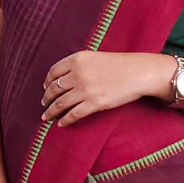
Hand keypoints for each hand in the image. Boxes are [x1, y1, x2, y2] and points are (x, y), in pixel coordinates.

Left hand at [41, 51, 173, 126]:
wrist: (139, 73)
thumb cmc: (120, 65)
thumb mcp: (96, 58)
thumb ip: (79, 65)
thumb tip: (65, 79)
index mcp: (78, 59)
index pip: (53, 72)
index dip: (47, 82)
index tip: (45, 88)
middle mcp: (78, 74)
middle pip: (54, 89)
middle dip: (46, 99)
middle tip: (44, 104)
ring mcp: (85, 90)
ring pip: (60, 104)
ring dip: (50, 112)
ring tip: (46, 117)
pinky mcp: (94, 104)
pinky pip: (73, 115)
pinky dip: (65, 121)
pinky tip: (61, 125)